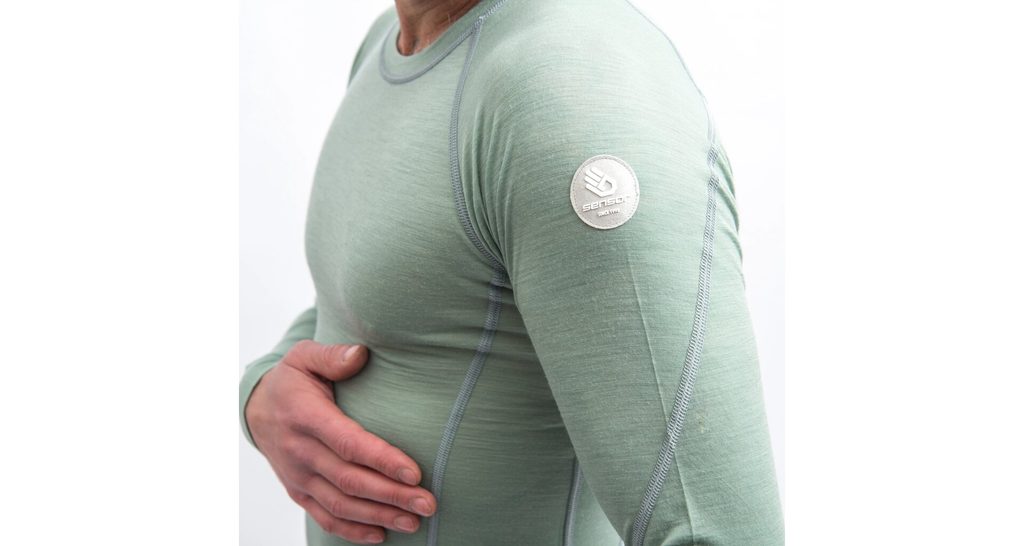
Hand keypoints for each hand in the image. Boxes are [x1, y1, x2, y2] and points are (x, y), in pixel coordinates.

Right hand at [246, 340, 436, 543]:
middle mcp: (300, 451)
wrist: (256, 409)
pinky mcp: (298, 491)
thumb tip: (360, 354)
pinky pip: (325, 517)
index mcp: (305, 417)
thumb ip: (332, 356)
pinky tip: (381, 535)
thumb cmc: (292, 380)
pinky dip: (352, 530)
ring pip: (341, 504)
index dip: (382, 460)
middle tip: (429, 504)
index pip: (348, 443)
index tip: (415, 473)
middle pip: (351, 480)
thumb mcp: (304, 357)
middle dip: (392, 496)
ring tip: (415, 522)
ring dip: (379, 516)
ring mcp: (298, 476)